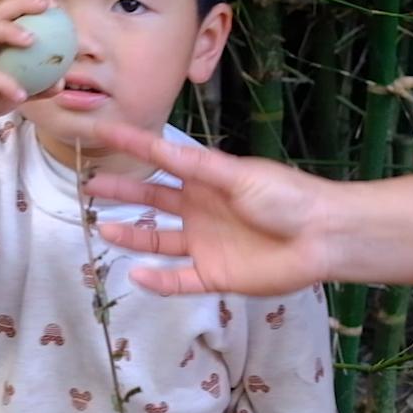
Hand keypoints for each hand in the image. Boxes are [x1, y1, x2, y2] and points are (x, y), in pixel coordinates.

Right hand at [0, 0, 58, 160]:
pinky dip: (4, 82)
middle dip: (21, 5)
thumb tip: (61, 83)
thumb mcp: (11, 92)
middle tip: (46, 8)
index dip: (28, 1)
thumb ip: (34, 86)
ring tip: (32, 40)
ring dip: (8, 32)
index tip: (54, 5)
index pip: (5, 9)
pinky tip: (22, 93)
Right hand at [86, 120, 412, 295]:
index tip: (100, 132)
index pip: (161, 159)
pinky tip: (136, 273)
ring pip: (159, 241)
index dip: (132, 146)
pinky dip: (158, 280)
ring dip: (132, 237)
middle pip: (153, 201)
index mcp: (208, 179)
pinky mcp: (215, 275)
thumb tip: (157, 146)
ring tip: (103, 228)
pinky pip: (179, 280)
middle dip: (123, 194)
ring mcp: (206, 244)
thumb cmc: (287, 196)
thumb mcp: (237, 175)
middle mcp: (202, 209)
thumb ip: (196, 166)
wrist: (323, 237)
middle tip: (89, 186)